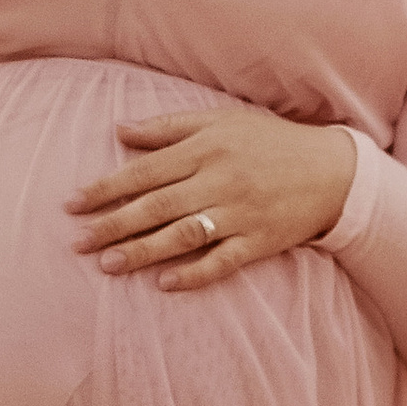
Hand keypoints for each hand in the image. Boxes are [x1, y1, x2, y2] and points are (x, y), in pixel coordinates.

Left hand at [65, 105, 355, 290]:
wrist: (334, 170)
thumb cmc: (271, 142)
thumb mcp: (222, 121)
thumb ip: (169, 127)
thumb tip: (120, 130)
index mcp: (206, 148)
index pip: (144, 171)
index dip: (106, 188)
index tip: (72, 204)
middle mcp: (219, 180)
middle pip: (157, 206)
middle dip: (113, 225)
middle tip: (78, 242)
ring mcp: (240, 214)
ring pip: (183, 236)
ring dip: (142, 252)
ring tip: (107, 265)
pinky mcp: (260, 242)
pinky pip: (222, 262)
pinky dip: (193, 274)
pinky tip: (164, 284)